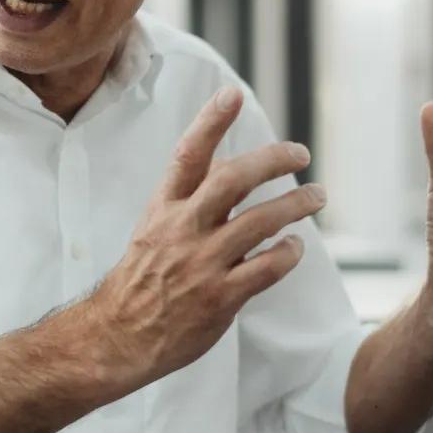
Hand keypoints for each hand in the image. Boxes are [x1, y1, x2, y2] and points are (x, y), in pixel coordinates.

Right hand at [90, 87, 324, 393]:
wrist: (116, 337)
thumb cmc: (138, 284)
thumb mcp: (152, 232)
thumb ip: (189, 204)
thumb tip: (231, 173)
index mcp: (162, 210)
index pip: (187, 156)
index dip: (209, 122)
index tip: (231, 95)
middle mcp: (182, 230)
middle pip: (233, 179)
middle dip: (272, 160)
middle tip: (300, 154)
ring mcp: (201, 264)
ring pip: (260, 221)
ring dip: (295, 204)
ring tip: (316, 196)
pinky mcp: (219, 298)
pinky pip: (266, 268)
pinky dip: (287, 253)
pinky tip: (295, 247)